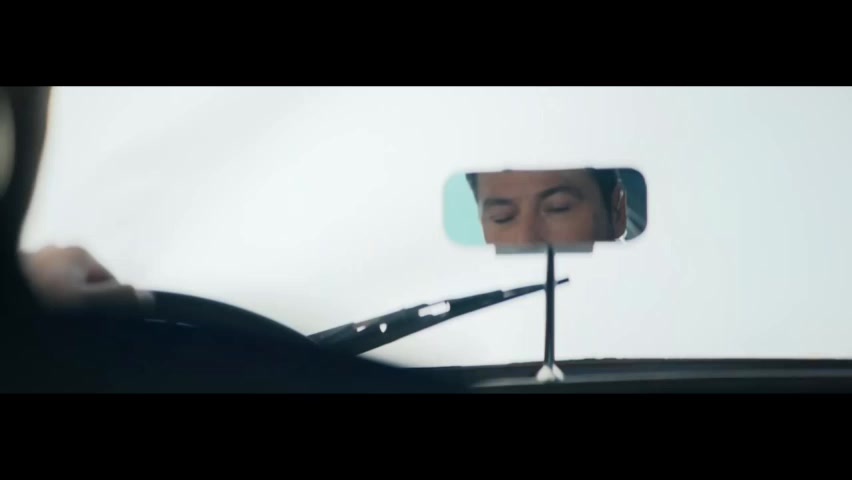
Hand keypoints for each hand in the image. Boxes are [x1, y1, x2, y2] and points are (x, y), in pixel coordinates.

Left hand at [20, 246, 152, 316]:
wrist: (5, 293)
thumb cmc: (42, 299)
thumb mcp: (85, 303)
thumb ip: (118, 299)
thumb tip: (147, 298)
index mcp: (80, 252)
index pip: (109, 281)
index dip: (104, 302)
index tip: (88, 316)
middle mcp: (59, 248)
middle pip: (84, 280)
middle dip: (80, 298)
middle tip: (67, 317)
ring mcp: (36, 256)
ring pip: (61, 282)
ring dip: (59, 297)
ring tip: (49, 312)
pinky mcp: (18, 265)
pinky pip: (41, 282)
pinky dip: (41, 293)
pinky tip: (35, 304)